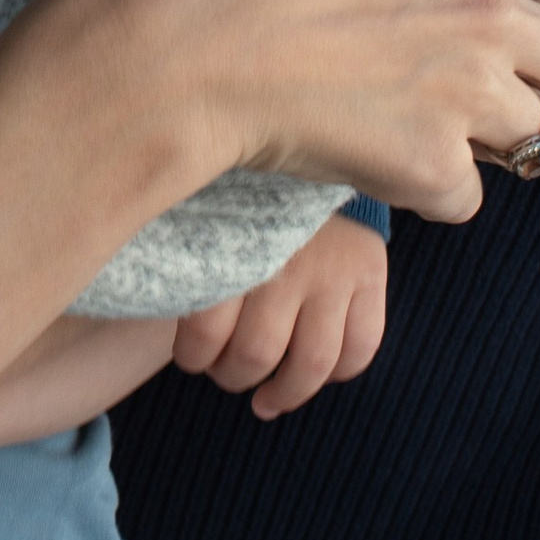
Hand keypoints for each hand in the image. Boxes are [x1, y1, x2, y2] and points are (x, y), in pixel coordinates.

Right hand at [83, 0, 539, 225]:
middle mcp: (490, 6)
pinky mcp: (432, 163)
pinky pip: (466, 199)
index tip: (494, 16)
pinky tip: (374, 166)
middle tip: (491, 91)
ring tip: (435, 138)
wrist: (184, 37)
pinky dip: (426, 192)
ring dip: (499, 145)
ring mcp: (469, 88)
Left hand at [170, 209, 386, 420]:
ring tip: (267, 396)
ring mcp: (332, 268)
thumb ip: (192, 266)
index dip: (194, 359)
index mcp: (231, 246)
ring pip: (311, 364)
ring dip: (283, 393)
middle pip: (256, 355)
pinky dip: (338, 373)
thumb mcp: (204, 218)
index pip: (204, 334)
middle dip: (233, 377)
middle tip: (226, 371)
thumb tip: (169, 328)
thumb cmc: (238, 198)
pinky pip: (361, 348)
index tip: (193, 357)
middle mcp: (285, 259)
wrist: (309, 143)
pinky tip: (318, 372)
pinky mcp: (369, 271)